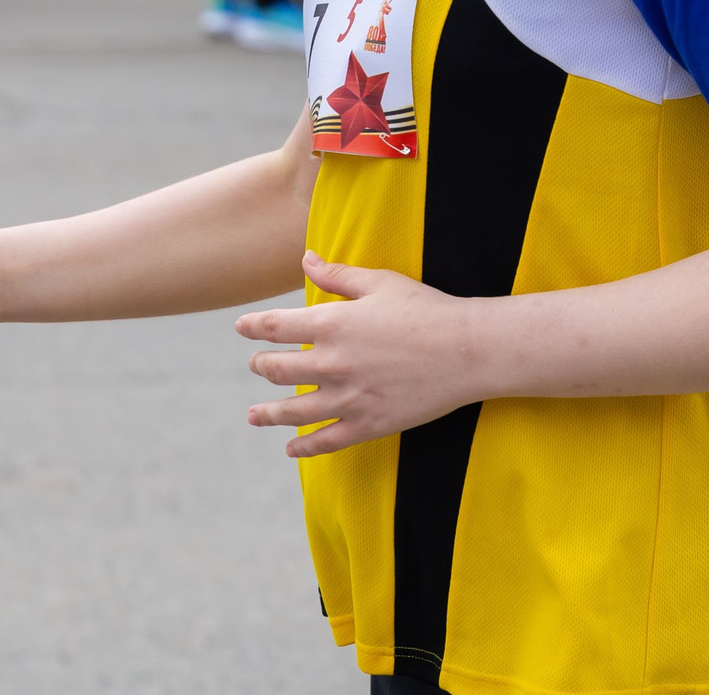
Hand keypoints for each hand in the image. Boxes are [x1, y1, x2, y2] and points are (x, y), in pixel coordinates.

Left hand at [235, 251, 485, 457]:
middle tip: (256, 366)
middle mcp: (331, 363)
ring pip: (294, 412)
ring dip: (268, 414)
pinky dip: (304, 447)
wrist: (466, 350)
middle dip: (262, 367)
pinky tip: (291, 448)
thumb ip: (337, 275)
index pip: (275, 327)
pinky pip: (326, 441)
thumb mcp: (380, 282)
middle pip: (278, 370)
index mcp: (331, 324)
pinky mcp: (368, 424)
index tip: (241, 328)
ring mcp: (348, 398)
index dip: (253, 327)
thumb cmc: (425, 309)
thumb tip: (306, 259)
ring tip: (253, 416)